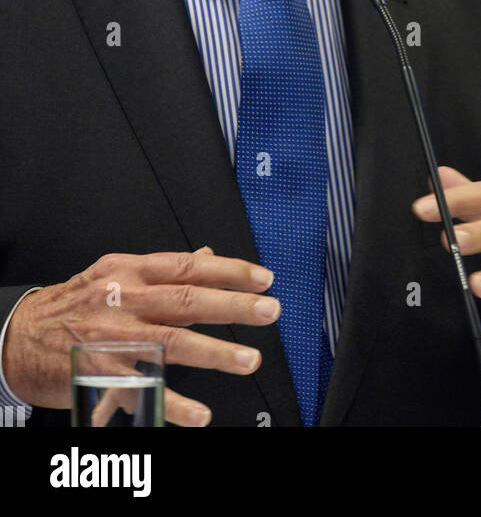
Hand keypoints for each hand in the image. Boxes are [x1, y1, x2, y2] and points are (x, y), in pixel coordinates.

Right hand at [2, 247, 280, 426]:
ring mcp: (112, 337)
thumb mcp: (116, 274)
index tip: (262, 278)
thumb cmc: (73, 304)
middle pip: (187, 300)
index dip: (229, 270)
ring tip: (248, 359)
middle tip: (269, 310)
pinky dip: (171, 402)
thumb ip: (163, 270)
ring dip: (215, 352)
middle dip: (233, 305)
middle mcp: (124, 299)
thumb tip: (207, 255)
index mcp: (131, 271)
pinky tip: (198, 412)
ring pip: (171, 342)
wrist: (19, 335)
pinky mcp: (99, 373)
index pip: (189, 266)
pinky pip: (141, 389)